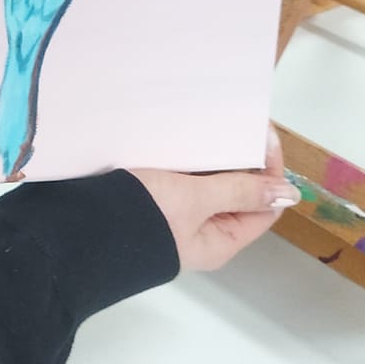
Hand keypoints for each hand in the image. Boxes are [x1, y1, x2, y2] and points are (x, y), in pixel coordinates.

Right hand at [130, 130, 298, 273]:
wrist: (74, 229)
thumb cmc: (142, 216)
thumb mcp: (195, 200)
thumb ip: (241, 192)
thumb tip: (291, 194)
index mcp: (219, 241)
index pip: (263, 206)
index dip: (270, 172)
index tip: (261, 134)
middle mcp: (200, 232)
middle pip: (235, 194)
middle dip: (238, 160)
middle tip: (235, 122)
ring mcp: (173, 217)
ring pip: (205, 184)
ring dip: (211, 157)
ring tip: (210, 125)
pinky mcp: (148, 203)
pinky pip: (178, 180)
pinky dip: (185, 160)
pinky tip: (181, 138)